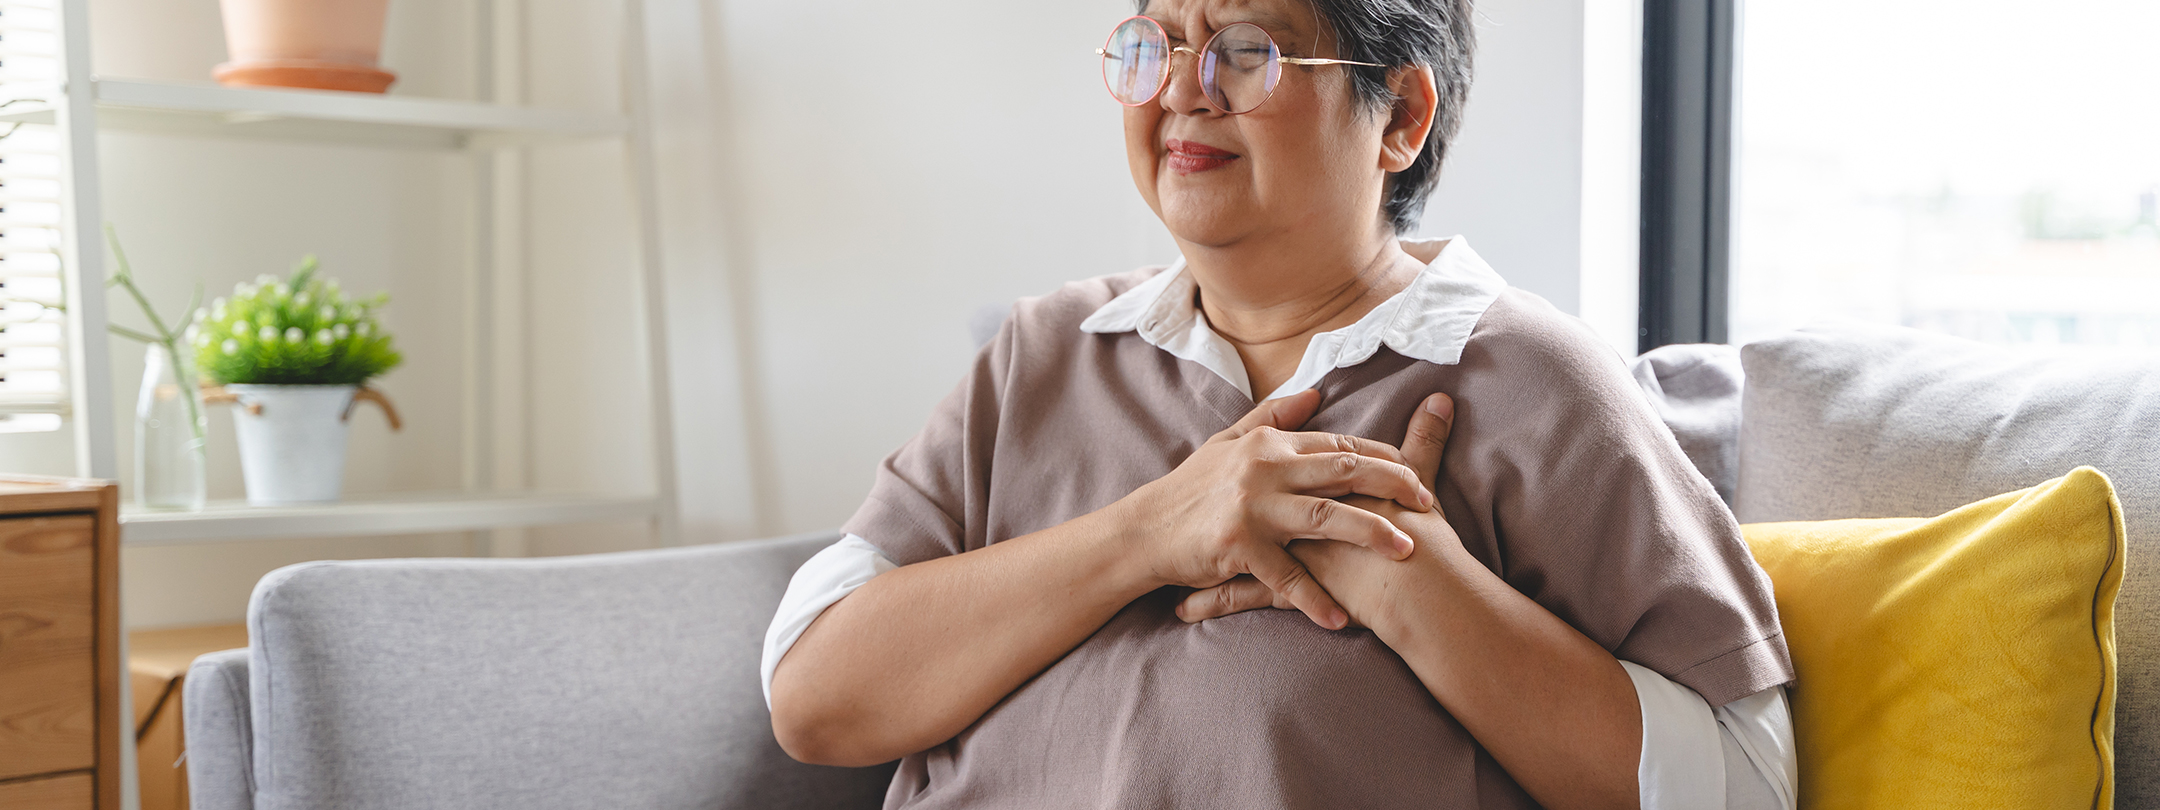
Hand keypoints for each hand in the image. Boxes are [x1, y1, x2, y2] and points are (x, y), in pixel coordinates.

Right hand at [1118, 388, 1434, 629]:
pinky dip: (1314, 599)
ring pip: (1326, 516)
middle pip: (1344, 471)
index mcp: (1269, 444)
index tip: (1416, 469)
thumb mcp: (1228, 443)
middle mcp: (1265, 469)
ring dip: (1371, 533)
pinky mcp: (1238, 546)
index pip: (1339, 445)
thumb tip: (1315, 392)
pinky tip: (1341, 618)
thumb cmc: (1190, 489)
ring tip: (1407, 550)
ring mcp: (1253, 508)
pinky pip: (1286, 576)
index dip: (1382, 456)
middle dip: (1393, 485)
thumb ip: (1272, 417)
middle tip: (1429, 502)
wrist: (1143, 530)